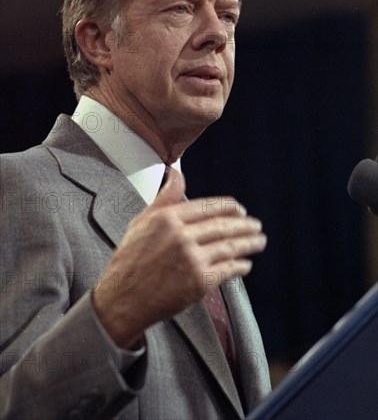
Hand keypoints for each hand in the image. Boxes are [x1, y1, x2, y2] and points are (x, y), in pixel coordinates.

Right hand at [92, 169, 266, 348]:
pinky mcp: (199, 282)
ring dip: (250, 243)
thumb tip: (176, 173)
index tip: (240, 210)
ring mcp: (192, 259)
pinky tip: (245, 264)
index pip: (208, 206)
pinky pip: (228, 270)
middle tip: (256, 225)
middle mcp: (181, 236)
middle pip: (224, 226)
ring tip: (259, 241)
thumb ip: (164, 198)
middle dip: (245, 225)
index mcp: (168, 218)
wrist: (122, 300)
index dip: (229, 207)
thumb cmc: (129, 261)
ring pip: (230, 246)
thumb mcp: (141, 222)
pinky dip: (240, 266)